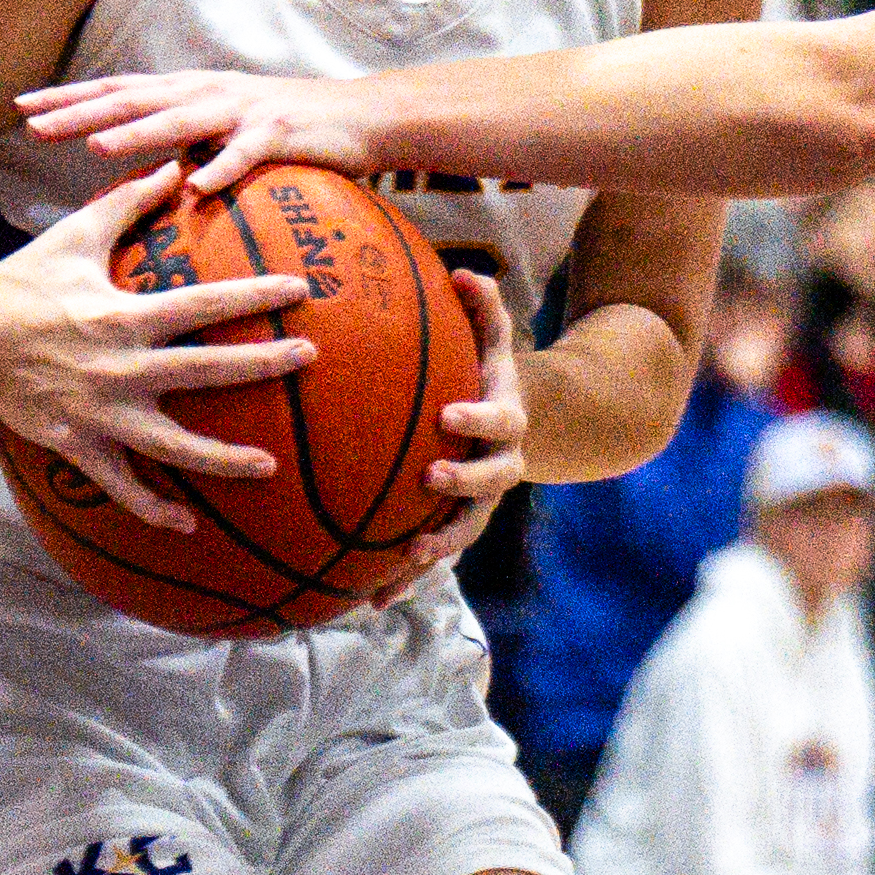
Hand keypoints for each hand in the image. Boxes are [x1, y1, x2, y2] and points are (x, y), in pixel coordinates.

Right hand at [0, 162, 313, 531]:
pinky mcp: (77, 443)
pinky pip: (119, 484)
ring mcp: (99, 412)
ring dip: (221, 458)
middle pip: (204, 371)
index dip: (253, 297)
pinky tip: (187, 525)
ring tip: (268, 467)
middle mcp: (119, 367)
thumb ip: (129, 200)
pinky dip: (151, 507)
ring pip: (170, 443)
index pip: (204, 303)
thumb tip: (174, 162)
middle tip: (309, 358)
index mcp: (125, 315)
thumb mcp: (77, 234)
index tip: (300, 292)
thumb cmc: (24, 279)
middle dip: (261, 365)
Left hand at [17, 69, 378, 194]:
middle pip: (135, 99)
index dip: (70, 96)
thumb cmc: (289, 128)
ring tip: (97, 147)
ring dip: (138, 132)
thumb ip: (183, 139)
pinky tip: (198, 187)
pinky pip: (245, 155)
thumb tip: (133, 165)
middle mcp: (208, 93)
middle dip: (83, 112)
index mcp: (191, 90)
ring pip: (181, 121)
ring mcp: (243, 111)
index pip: (119, 88)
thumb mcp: (225, 127)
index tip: (21, 106)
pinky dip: (221, 169)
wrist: (360, 116)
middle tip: (34, 126)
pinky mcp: (279, 134)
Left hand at [373, 269, 528, 607]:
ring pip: (463, 531)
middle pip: (491, 483)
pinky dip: (403, 581)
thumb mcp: (493, 338)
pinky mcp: (455, 529)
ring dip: (437, 547)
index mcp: (507, 419)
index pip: (499, 420)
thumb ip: (484, 306)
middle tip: (431, 478)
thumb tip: (462, 272)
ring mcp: (480, 504)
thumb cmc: (486, 371)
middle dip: (463, 484)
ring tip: (403, 559)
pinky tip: (365, 601)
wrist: (510, 425)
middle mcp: (501, 466)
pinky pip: (431, 558)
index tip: (450, 415)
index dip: (478, 419)